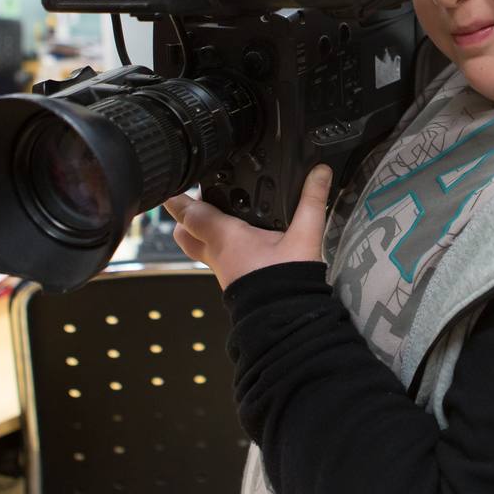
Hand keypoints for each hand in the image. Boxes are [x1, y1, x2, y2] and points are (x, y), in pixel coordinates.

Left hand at [162, 165, 332, 288]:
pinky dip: (218, 243)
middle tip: (197, 199)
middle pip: (183, 232)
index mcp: (225, 237)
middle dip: (185, 214)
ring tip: (219, 212)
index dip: (178, 197)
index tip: (173, 185)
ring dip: (201, 230)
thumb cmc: (287, 281)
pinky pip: (214, 257)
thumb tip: (320, 172)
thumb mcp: (304, 235)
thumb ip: (311, 200)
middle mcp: (216, 253)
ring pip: (197, 246)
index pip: (189, 213)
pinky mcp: (231, 279)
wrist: (286, 320)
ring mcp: (220, 269)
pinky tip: (238, 238)